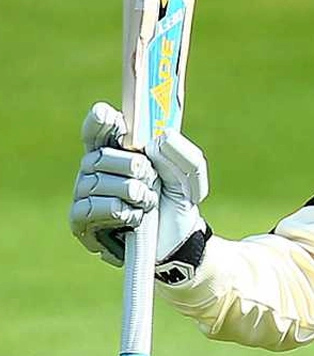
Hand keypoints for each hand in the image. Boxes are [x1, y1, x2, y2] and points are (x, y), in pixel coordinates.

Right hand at [69, 102, 208, 268]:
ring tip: (148, 203)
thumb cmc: (177, 202)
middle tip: (151, 177)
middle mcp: (95, 170)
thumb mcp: (189, 174)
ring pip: (98, 183)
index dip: (100, 122)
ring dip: (132, 193)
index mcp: (116, 151)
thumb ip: (180, 152)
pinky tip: (135, 218)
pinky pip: (93, 207)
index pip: (99, 131)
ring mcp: (85, 194)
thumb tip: (156, 140)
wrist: (179, 240)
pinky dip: (120, 212)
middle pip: (100, 156)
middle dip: (132, 167)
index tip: (108, 115)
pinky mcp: (81, 220)